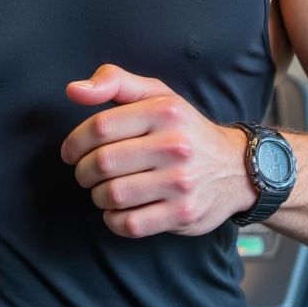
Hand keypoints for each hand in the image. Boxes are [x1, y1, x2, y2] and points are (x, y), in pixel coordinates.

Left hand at [61, 64, 256, 238]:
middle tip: (85, 173)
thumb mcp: (156, 95)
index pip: (100, 127)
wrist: (237, 168)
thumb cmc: (184, 129)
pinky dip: (113, 219)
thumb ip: (114, 83)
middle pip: (102, 163)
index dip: (75, 142)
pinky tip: (118, 210)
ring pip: (112, 195)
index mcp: (164, 111)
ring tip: (104, 189)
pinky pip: (130, 224)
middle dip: (83, 171)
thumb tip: (74, 90)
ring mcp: (181, 183)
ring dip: (97, 195)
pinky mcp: (183, 214)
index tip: (71, 152)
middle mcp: (175, 145)